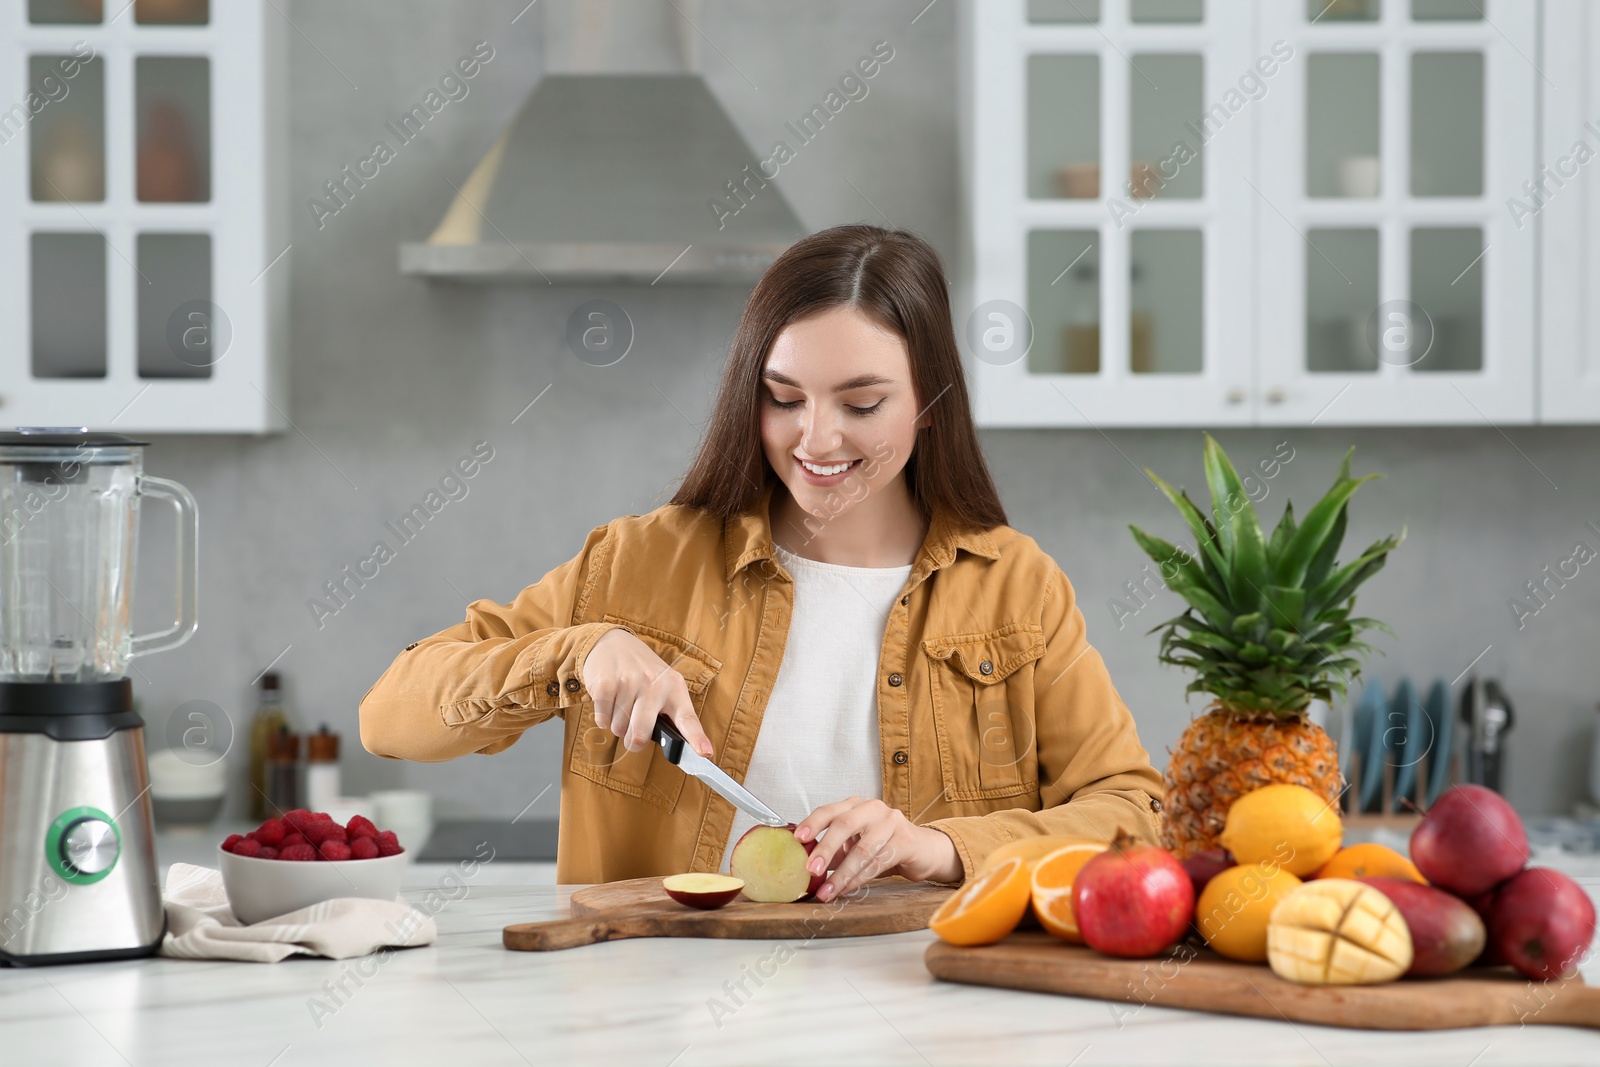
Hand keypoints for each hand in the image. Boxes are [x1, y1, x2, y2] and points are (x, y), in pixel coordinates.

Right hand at [580, 628, 713, 756]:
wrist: (614, 643)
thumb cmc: (643, 673)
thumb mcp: (664, 685)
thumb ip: (668, 713)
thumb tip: (672, 747)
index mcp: (674, 688)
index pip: (688, 719)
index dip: (696, 739)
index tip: (705, 754)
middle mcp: (654, 685)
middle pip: (639, 735)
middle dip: (633, 741)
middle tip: (633, 728)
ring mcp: (629, 683)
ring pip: (618, 730)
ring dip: (617, 724)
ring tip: (622, 702)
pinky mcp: (606, 684)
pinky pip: (602, 721)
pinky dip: (604, 716)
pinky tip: (610, 699)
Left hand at [794, 797, 961, 902]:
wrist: (922, 851)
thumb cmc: (883, 846)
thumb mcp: (855, 844)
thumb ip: (833, 851)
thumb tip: (804, 866)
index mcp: (855, 805)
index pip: (830, 810)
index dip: (812, 823)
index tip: (798, 838)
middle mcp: (873, 808)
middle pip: (844, 824)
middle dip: (825, 848)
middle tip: (811, 869)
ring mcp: (891, 822)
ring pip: (862, 849)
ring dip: (842, 874)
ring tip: (827, 891)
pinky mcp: (905, 841)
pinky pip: (878, 862)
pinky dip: (859, 878)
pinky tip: (848, 888)